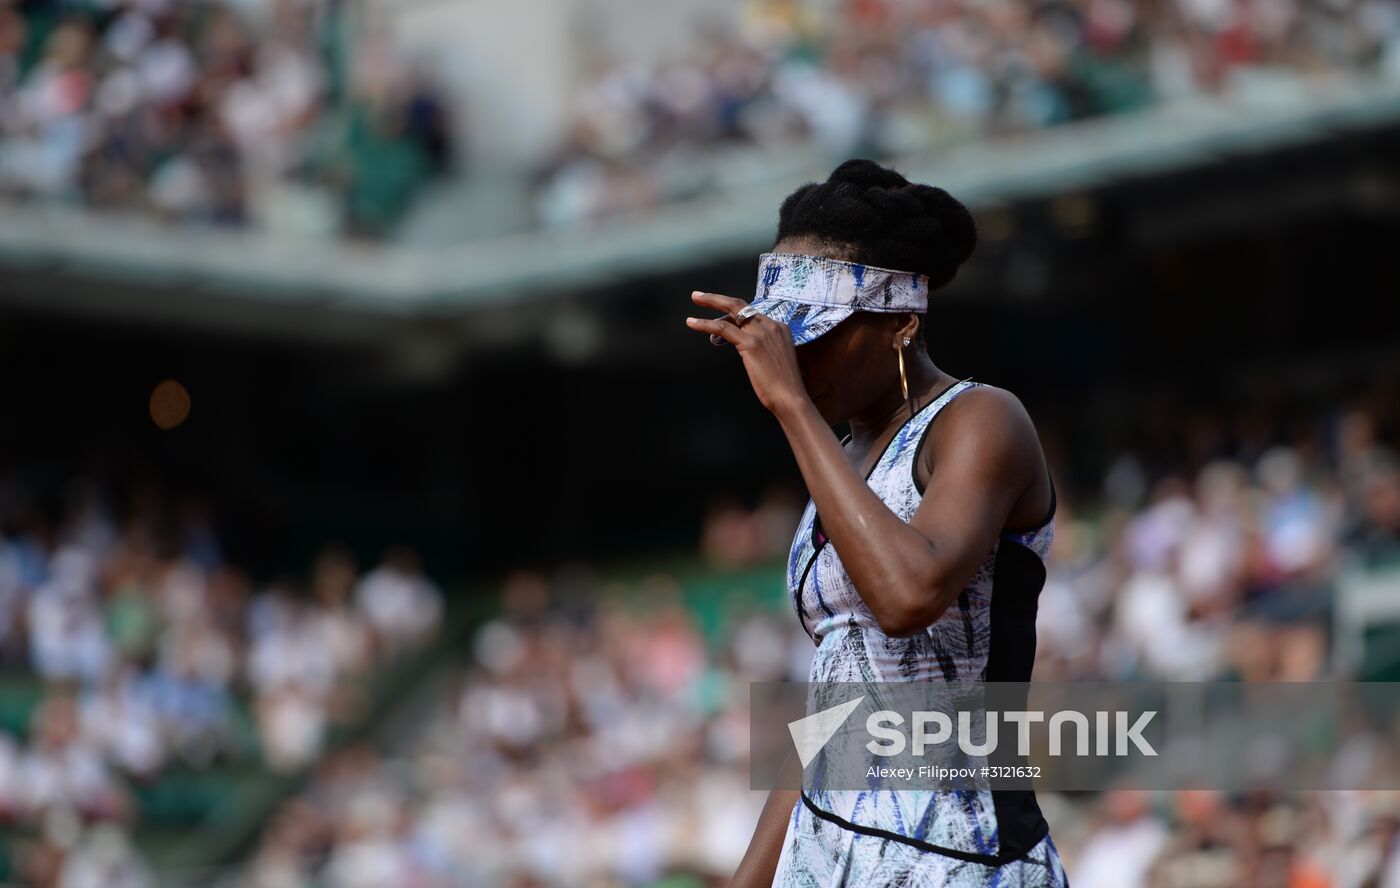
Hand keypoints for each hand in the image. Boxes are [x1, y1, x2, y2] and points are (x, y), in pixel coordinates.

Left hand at [686, 291, 810, 415]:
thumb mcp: (775, 360)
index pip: (751, 314)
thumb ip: (762, 349)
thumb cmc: (783, 386)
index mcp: (779, 328)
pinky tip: (693, 322)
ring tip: (695, 299)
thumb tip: (743, 347)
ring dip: (710, 302)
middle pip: (741, 305)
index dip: (731, 316)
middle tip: (700, 296)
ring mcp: (761, 333)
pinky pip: (723, 328)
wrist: (791, 397)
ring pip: (731, 310)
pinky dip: (705, 323)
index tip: (718, 319)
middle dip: (718, 298)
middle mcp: (771, 325)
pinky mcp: (751, 343)